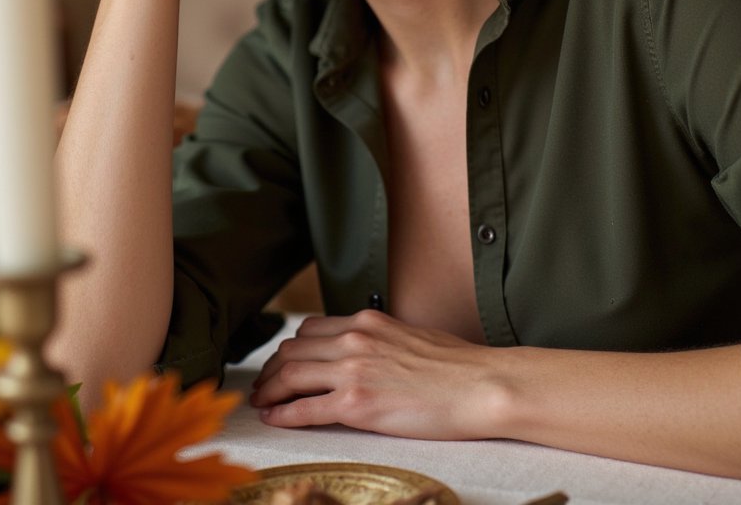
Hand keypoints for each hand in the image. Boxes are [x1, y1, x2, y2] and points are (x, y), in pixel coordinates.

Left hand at [250, 310, 506, 439]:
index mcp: (367, 320)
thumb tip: (367, 354)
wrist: (479, 384)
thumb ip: (380, 340)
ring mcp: (353, 369)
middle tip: (264, 387)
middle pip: (292, 350)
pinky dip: (284, 414)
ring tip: (262, 403)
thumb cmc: (456, 366)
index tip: (283, 364)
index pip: (310, 329)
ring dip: (269, 390)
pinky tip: (275, 420)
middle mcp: (354, 338)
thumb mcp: (410, 336)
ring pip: (290, 375)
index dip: (290, 349)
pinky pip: (305, 408)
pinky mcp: (356, 403)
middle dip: (272, 370)